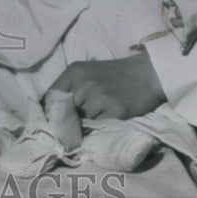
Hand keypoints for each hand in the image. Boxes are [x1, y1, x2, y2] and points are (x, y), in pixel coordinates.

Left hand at [49, 52, 165, 119]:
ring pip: (82, 121)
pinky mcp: (115, 111)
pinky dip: (100, 126)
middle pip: (65, 111)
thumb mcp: (87, 72)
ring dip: (85, 123)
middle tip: (71, 125)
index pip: (51, 95)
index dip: (50, 110)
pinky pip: (98, 126)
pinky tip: (107, 118)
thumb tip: (53, 111)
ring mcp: (100, 97)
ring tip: (96, 117)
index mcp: (74, 71)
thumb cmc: (114, 74)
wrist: (146, 74)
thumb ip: (70, 87)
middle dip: (67, 120)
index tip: (52, 120)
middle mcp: (84, 83)